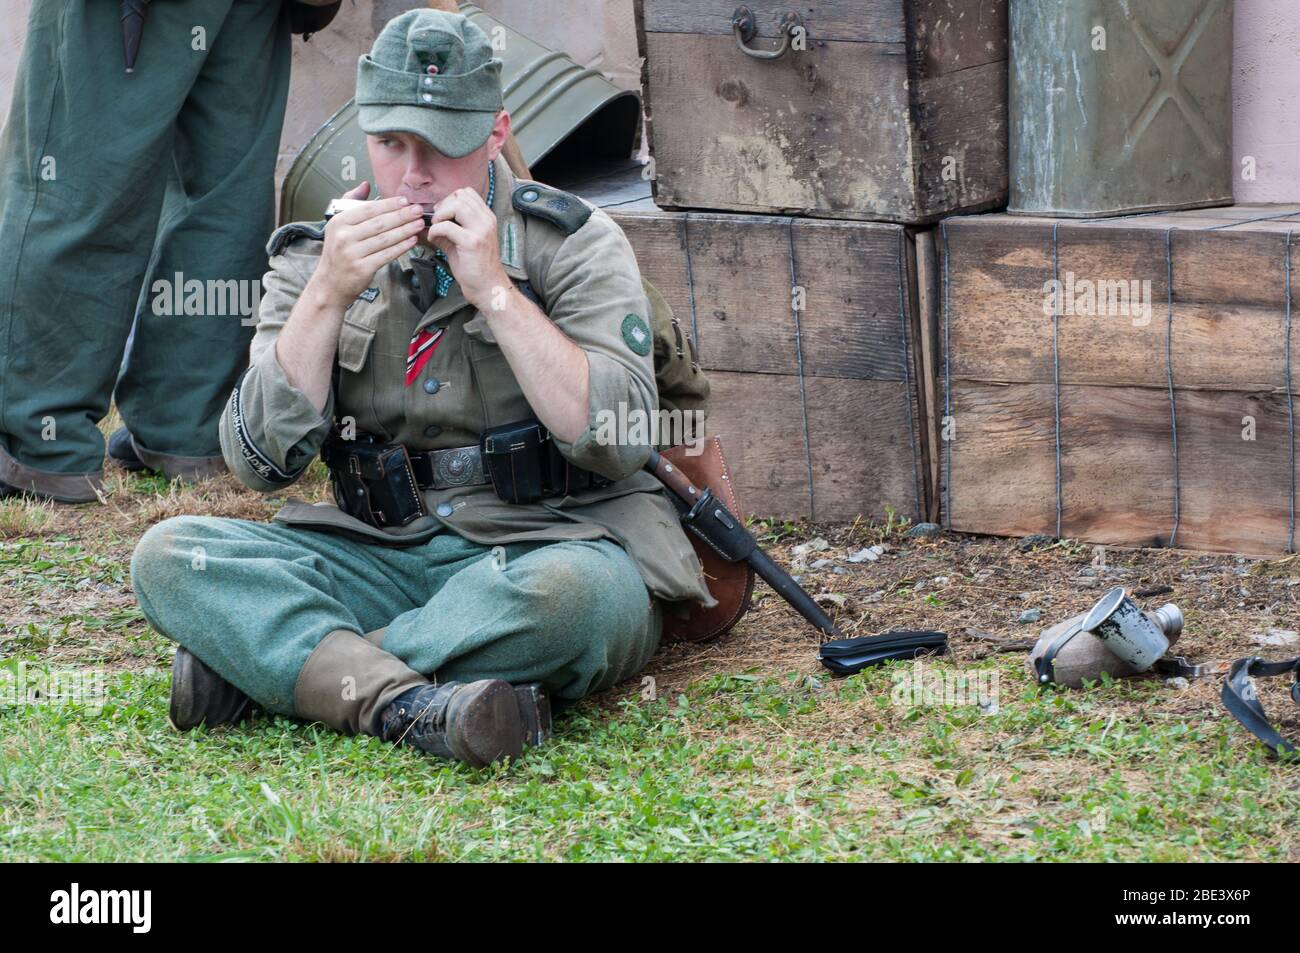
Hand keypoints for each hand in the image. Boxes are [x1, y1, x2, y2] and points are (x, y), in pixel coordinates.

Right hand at [307, 182, 426, 308]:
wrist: (330, 284)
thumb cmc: (338, 252)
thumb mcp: (338, 225)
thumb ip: (351, 203)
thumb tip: (365, 185)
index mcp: (339, 222)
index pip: (369, 209)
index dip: (389, 205)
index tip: (405, 201)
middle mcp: (344, 236)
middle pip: (379, 223)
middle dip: (402, 215)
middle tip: (418, 210)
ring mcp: (353, 253)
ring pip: (385, 238)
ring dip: (405, 230)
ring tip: (419, 224)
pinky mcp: (362, 268)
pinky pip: (387, 254)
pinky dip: (401, 247)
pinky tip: (412, 241)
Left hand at [425, 186, 508, 310]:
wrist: (487, 288)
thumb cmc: (475, 267)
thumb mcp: (463, 242)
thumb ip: (448, 229)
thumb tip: (427, 223)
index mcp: (486, 218)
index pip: (467, 193)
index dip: (450, 200)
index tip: (443, 215)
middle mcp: (486, 220)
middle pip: (461, 195)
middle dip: (444, 206)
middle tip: (437, 222)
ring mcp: (481, 230)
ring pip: (456, 204)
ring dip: (440, 215)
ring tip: (436, 228)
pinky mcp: (472, 242)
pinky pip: (447, 226)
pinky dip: (435, 230)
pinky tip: (434, 240)